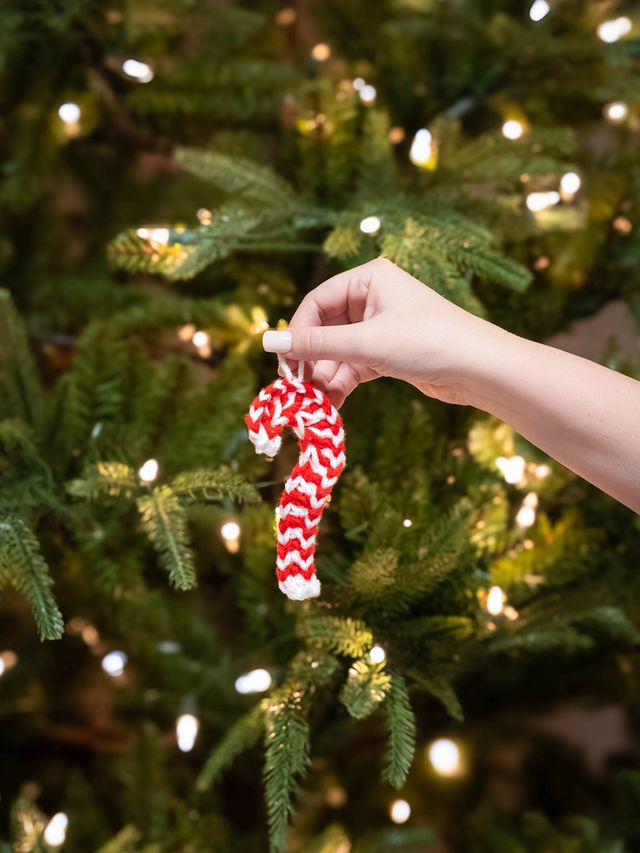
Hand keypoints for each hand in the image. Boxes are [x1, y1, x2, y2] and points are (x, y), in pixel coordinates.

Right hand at [262, 257, 496, 407]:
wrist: (480, 370)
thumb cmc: (427, 342)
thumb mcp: (366, 344)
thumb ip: (316, 344)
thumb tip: (268, 343)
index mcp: (369, 278)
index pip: (317, 301)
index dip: (298, 333)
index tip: (285, 364)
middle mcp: (373, 298)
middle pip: (325, 328)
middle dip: (311, 360)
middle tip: (296, 388)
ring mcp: (381, 326)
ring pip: (338, 351)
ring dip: (325, 377)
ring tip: (315, 404)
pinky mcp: (388, 353)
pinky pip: (354, 366)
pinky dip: (342, 384)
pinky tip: (331, 405)